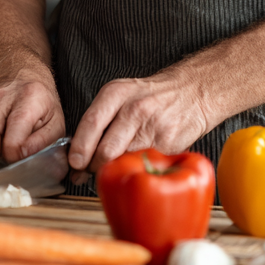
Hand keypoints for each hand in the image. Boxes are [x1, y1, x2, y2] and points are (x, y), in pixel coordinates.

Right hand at [0, 74, 64, 162]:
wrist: (27, 82)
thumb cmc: (42, 108)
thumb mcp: (56, 126)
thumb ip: (44, 144)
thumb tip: (24, 160)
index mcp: (28, 98)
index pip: (12, 143)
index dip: (15, 159)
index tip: (20, 160)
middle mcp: (1, 96)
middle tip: (6, 158)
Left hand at [68, 68, 209, 172]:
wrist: (190, 92)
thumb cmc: (149, 97)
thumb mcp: (120, 94)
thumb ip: (99, 119)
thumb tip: (77, 154)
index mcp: (116, 93)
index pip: (91, 123)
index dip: (80, 148)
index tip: (74, 163)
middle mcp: (134, 109)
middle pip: (106, 150)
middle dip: (93, 166)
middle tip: (88, 172)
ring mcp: (153, 128)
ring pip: (124, 161)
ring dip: (114, 171)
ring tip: (111, 168)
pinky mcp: (168, 146)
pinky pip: (144, 165)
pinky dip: (136, 170)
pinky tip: (135, 165)